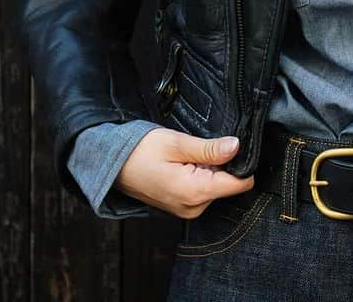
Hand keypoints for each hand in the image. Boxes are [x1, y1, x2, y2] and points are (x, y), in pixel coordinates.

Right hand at [113, 128, 254, 218]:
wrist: (112, 164)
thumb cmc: (139, 151)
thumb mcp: (176, 143)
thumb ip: (209, 149)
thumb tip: (237, 147)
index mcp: (195, 193)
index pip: (240, 184)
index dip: (240, 162)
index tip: (227, 148)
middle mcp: (194, 207)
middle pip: (229, 184)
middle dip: (221, 165)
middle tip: (195, 151)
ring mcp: (188, 209)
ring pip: (216, 186)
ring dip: (208, 170)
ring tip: (184, 158)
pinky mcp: (183, 206)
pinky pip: (203, 190)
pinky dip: (199, 176)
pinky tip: (181, 166)